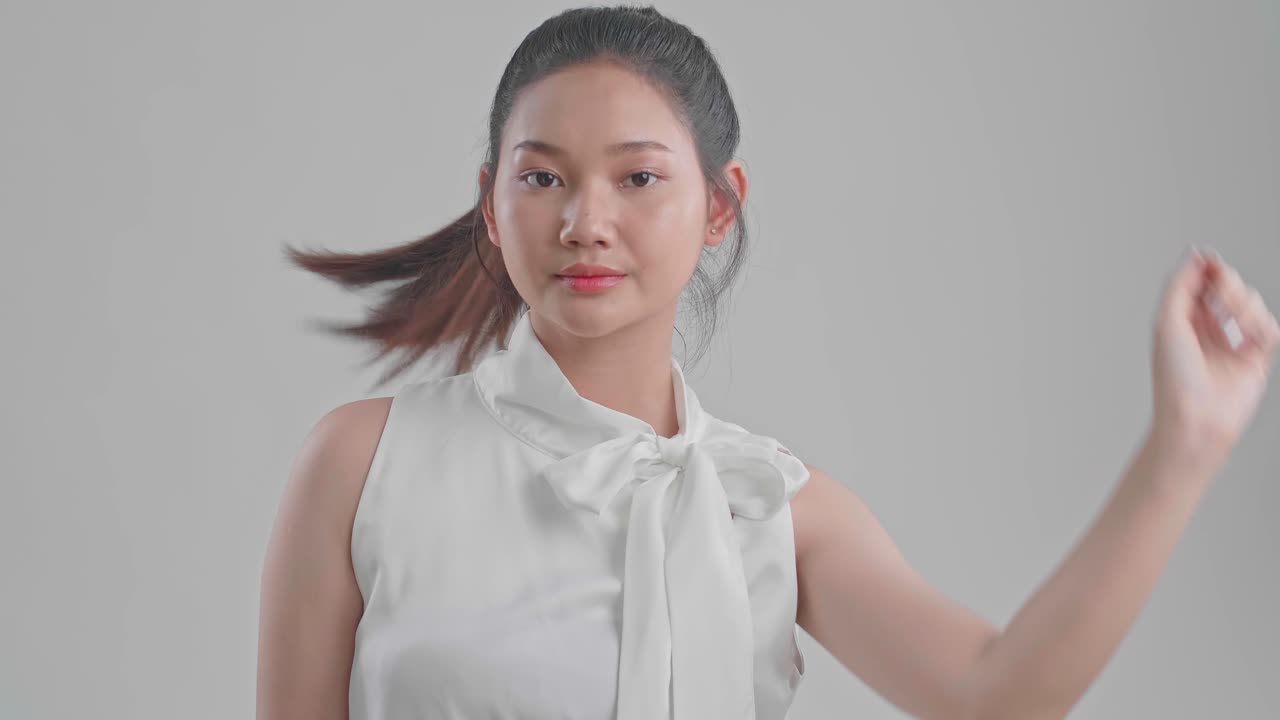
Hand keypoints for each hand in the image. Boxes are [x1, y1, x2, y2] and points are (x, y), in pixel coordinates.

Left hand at [1151, 248, 1278, 460]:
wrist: (1197, 416)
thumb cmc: (1175, 378)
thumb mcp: (1167, 322)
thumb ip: (1180, 285)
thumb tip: (1195, 255)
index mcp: (1181, 320)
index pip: (1200, 282)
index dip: (1208, 269)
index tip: (1211, 262)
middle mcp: (1207, 329)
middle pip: (1228, 287)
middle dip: (1227, 285)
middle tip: (1220, 293)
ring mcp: (1232, 343)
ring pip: (1252, 304)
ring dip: (1244, 307)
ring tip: (1233, 322)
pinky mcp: (1256, 358)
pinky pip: (1270, 329)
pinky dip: (1261, 328)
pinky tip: (1248, 339)